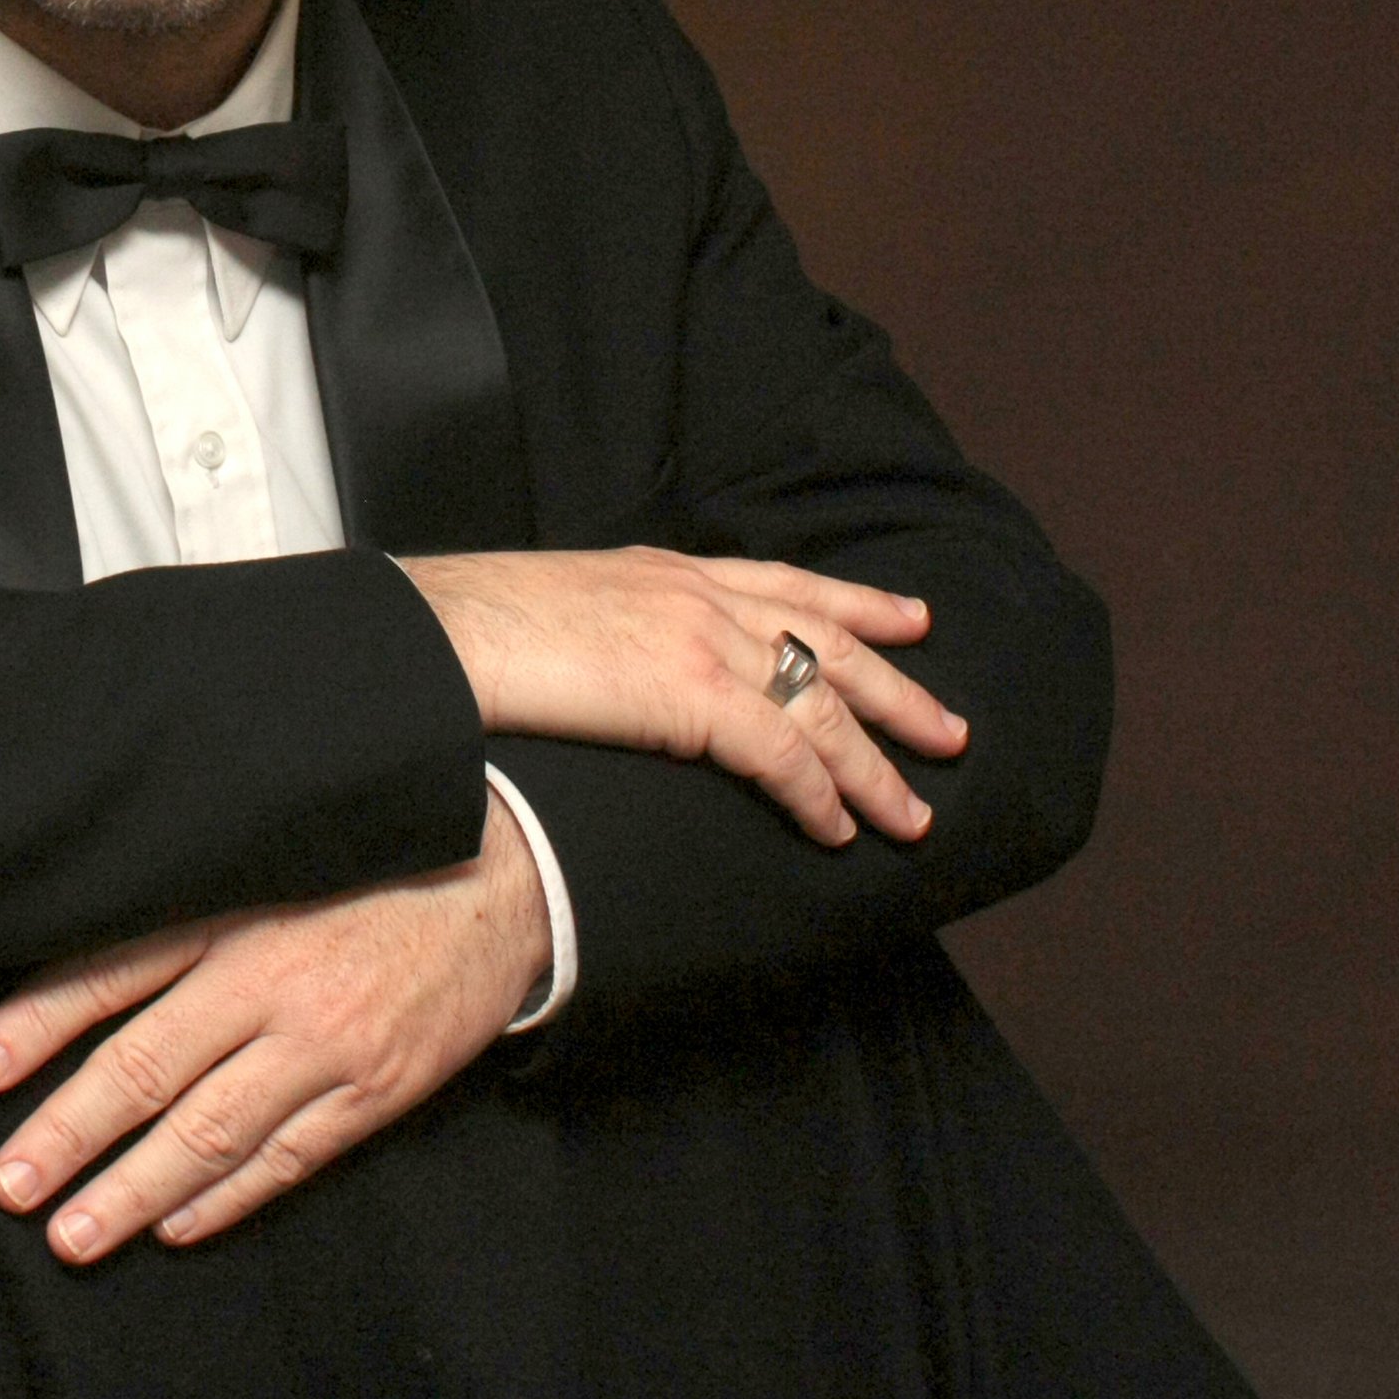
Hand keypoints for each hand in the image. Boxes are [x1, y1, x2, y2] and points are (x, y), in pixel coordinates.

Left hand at [0, 794, 550, 1264]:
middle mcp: (271, 977)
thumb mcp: (273, 848)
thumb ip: (191, 885)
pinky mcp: (375, 1089)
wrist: (504, 877)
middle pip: (147, 1065)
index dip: (42, 1020)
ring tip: (72, 1231)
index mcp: (236, 905)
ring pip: (210, 1131)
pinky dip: (225, 1199)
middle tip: (9, 1183)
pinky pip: (287, 1159)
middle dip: (68, 1131)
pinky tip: (175, 1226)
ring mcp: (326, 1042)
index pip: (115, 966)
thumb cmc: (370, 857)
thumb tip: (89, 916)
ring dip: (132, 1189)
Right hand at [401, 546, 967, 845]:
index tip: (910, 618)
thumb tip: (618, 660)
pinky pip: (785, 754)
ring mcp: (702, 640)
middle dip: (899, 689)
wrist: (446, 633)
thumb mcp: (564, 603)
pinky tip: (841, 830)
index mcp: (668, 569)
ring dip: (876, 766)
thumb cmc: (477, 627)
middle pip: (831, 639)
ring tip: (914, 813)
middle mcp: (699, 594)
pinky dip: (822, 795)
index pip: (787, 581)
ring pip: (824, 705)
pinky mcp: (695, 694)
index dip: (857, 601)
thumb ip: (614, 623)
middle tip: (952, 729)